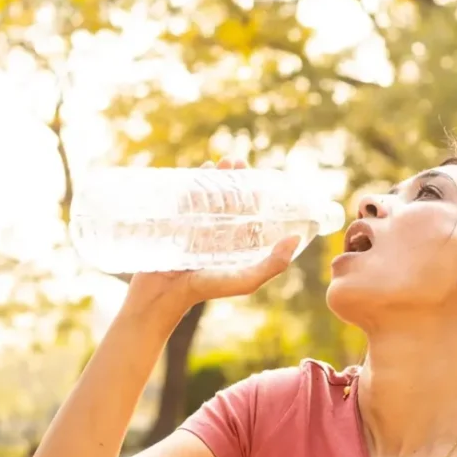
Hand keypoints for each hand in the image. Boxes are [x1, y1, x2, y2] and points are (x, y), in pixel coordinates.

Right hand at [121, 156, 301, 314]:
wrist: (162, 295)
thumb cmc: (205, 290)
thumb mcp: (245, 280)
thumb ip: (273, 265)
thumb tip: (294, 239)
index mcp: (234, 244)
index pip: (248, 213)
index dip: (254, 194)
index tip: (258, 176)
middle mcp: (216, 234)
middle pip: (228, 199)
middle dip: (234, 178)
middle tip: (237, 161)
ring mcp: (194, 227)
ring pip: (207, 195)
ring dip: (216, 176)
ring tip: (223, 161)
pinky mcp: (174, 224)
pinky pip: (185, 198)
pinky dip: (193, 182)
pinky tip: (202, 169)